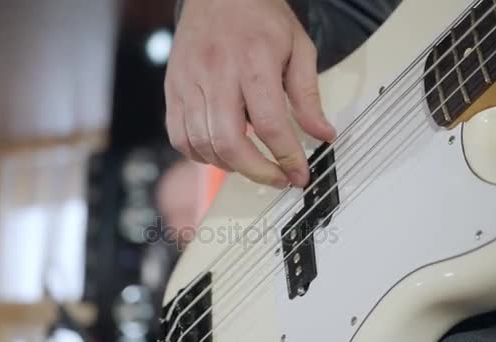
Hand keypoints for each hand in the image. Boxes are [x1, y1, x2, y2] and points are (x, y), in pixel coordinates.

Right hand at [164, 0, 335, 187]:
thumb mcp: (299, 48)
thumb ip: (308, 95)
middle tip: (276, 179)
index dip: (287, 157)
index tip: (298, 175)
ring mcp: (188, 82)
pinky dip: (199, 154)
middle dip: (257, 172)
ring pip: (202, 143)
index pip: (269, 123)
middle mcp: (216, 72)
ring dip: (229, 165)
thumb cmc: (260, 17)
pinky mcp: (172, 89)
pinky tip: (219, 152)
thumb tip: (322, 134)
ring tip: (250, 164)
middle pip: (229, 141)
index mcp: (253, 61)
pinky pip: (178, 136)